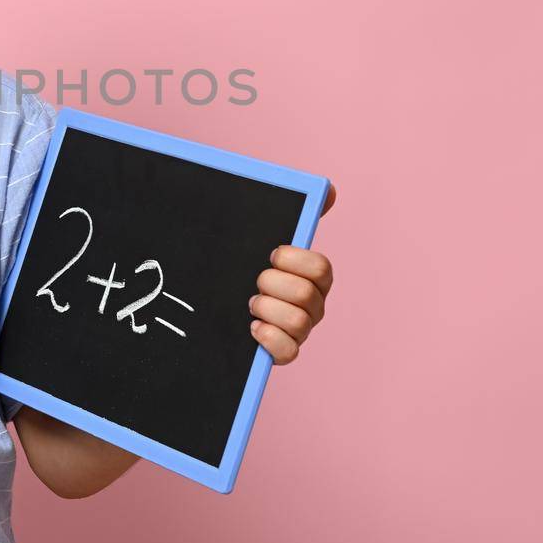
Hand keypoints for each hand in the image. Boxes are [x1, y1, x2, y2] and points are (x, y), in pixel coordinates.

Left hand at [249, 184, 335, 364]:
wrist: (213, 295)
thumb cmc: (247, 264)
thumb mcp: (263, 236)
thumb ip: (294, 212)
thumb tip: (329, 190)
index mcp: (314, 275)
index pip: (321, 267)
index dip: (294, 260)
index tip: (271, 255)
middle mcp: (313, 304)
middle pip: (306, 295)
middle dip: (272, 285)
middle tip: (255, 281)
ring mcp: (300, 330)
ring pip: (298, 324)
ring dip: (267, 310)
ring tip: (251, 304)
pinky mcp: (284, 352)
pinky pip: (288, 353)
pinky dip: (268, 339)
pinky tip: (252, 327)